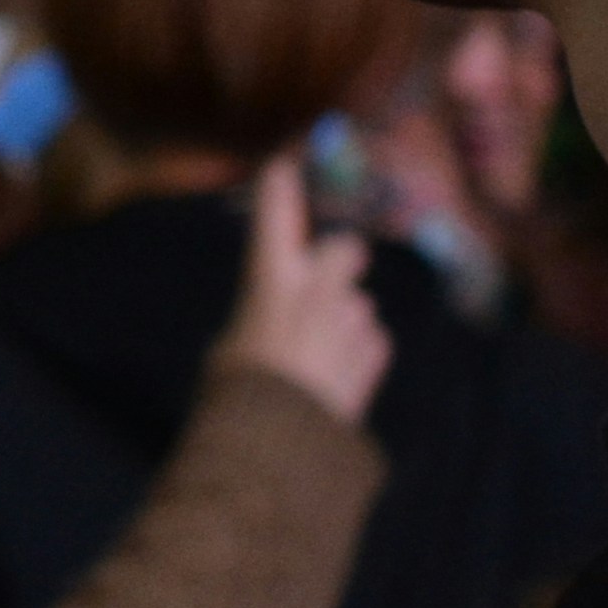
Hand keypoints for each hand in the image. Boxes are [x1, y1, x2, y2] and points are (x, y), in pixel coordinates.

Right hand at [214, 159, 391, 426]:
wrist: (282, 440)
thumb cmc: (239, 391)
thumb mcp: (233, 345)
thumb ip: (260, 318)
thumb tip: (274, 317)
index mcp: (271, 280)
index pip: (275, 216)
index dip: (280, 188)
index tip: (283, 167)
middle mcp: (317, 289)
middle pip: (346, 248)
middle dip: (339, 262)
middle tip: (325, 286)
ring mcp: (351, 319)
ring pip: (359, 304)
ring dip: (345, 322)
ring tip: (319, 360)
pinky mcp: (374, 353)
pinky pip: (373, 342)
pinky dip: (359, 355)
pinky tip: (337, 379)